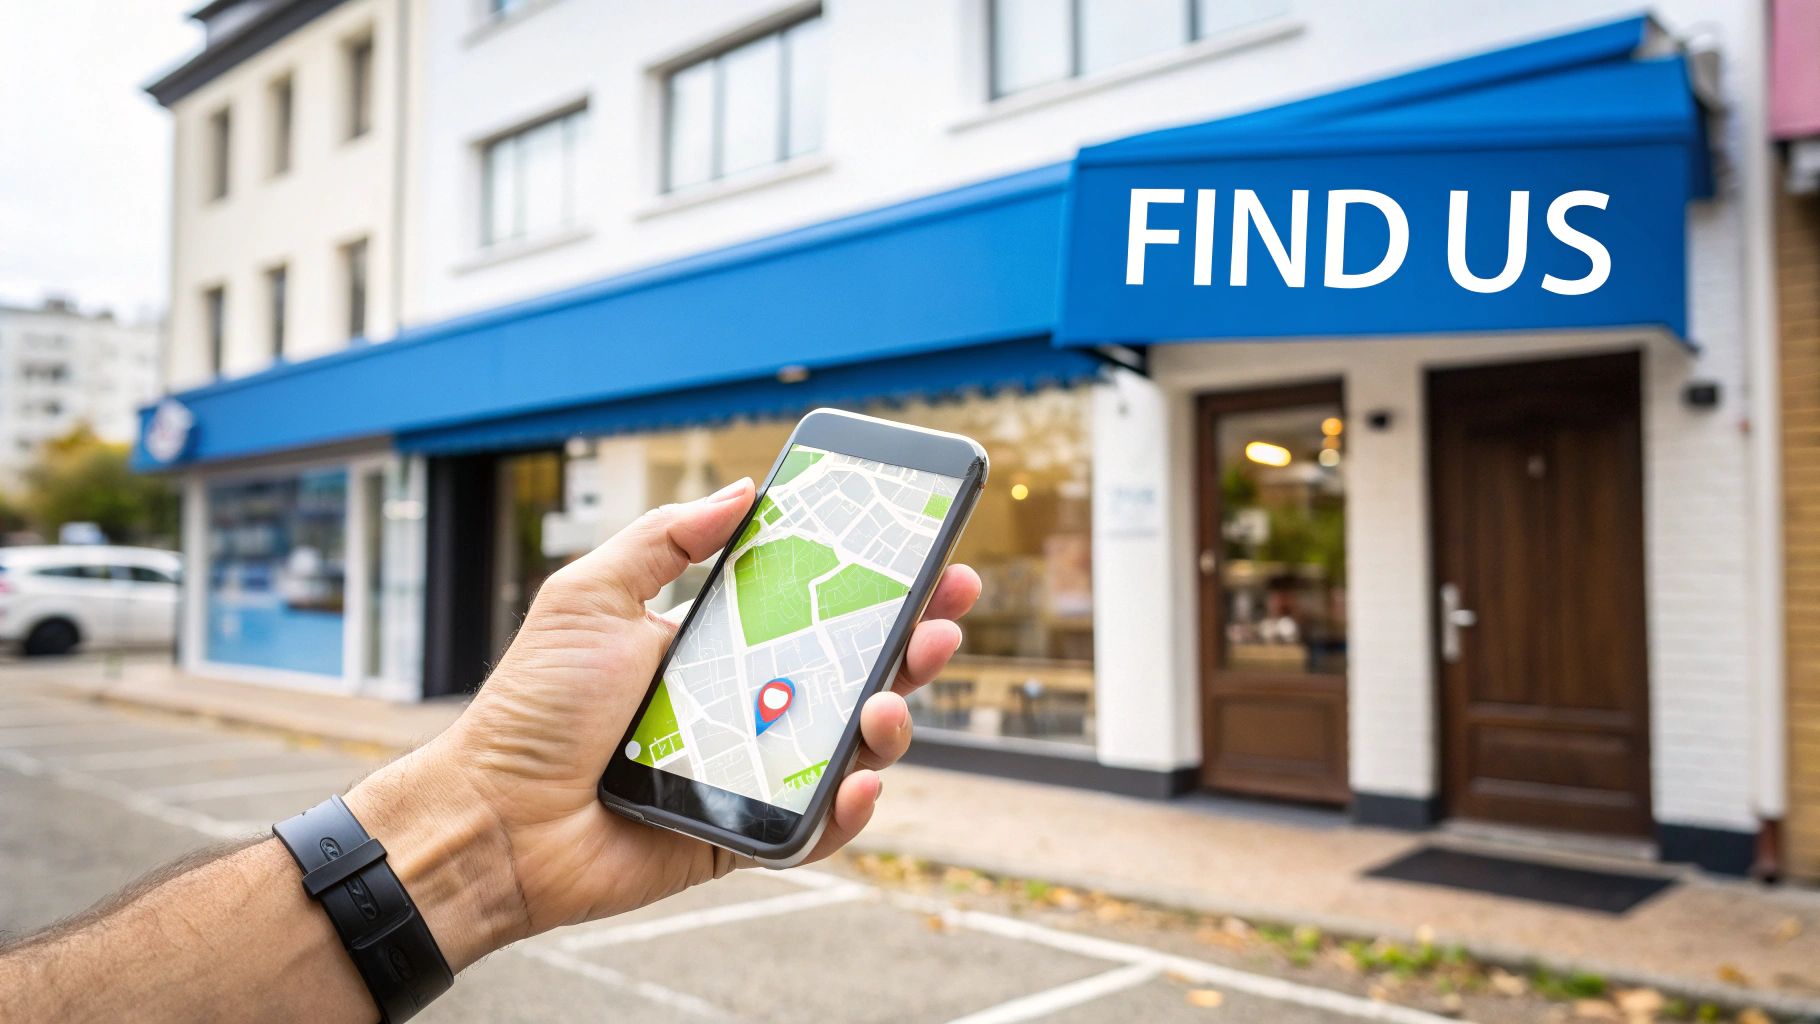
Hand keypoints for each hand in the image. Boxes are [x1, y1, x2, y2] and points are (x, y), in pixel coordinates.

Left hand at [345, 478, 979, 967]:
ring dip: (892, 721)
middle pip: (855, 673)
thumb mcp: (590, 595)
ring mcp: (753, 772)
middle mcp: (748, 706)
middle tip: (946, 618)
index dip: (878, 587)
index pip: (818, 610)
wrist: (494, 816)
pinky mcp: (748, 836)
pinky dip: (850, 808)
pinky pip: (819, 825)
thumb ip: (665, 540)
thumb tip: (742, 488)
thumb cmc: (533, 707)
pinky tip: (858, 782)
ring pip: (853, 747)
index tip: (927, 557)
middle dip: (914, 644)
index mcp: (720, 647)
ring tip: (888, 703)